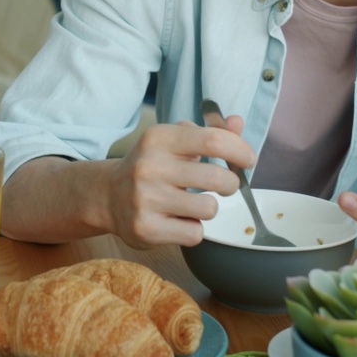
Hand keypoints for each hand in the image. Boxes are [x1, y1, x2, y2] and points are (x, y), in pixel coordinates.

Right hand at [106, 117, 255, 248]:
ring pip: (209, 209)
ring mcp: (146, 199)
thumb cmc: (151, 166)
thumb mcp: (173, 142)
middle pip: (217, 177)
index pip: (213, 140)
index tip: (248, 160)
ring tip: (193, 204)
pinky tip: (178, 220)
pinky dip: (193, 229)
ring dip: (209, 208)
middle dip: (230, 183)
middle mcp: (150, 167)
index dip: (239, 150)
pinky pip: (194, 233)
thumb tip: (238, 122)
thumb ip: (208, 132)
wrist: (108, 196)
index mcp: (159, 139)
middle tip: (224, 185)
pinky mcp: (146, 228)